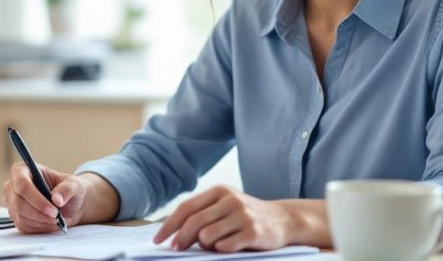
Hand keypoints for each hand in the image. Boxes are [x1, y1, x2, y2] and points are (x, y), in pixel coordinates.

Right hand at [1, 162, 88, 232]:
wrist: (69, 205)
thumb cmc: (69, 190)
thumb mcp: (74, 185)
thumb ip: (67, 189)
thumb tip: (57, 199)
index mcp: (24, 170)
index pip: (21, 183)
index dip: (35, 198)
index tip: (52, 209)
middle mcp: (13, 185)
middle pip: (18, 202)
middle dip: (39, 212)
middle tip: (57, 217)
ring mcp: (12, 202)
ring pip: (21, 216)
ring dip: (41, 220)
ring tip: (56, 218)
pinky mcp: (16, 217)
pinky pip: (24, 226)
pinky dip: (40, 227)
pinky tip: (50, 222)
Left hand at [153, 185, 297, 251]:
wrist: (284, 219)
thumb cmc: (246, 216)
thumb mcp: (225, 207)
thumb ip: (203, 215)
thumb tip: (174, 234)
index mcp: (219, 191)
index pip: (186, 208)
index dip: (169, 225)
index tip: (158, 240)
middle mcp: (230, 199)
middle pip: (194, 222)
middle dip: (182, 239)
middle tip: (178, 249)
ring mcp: (243, 215)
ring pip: (207, 236)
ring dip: (205, 246)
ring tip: (215, 245)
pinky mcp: (254, 232)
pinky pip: (225, 246)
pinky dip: (221, 251)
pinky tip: (229, 247)